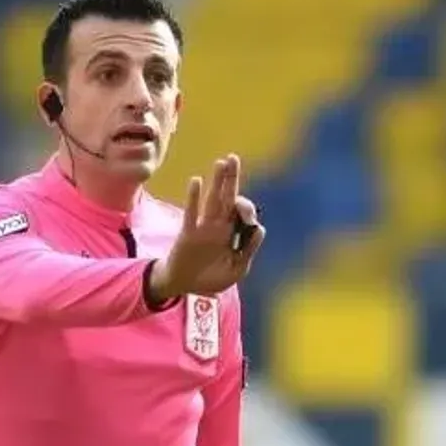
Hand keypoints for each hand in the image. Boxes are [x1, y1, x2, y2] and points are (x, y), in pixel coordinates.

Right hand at [150, 154, 264, 300]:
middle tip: (233, 158)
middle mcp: (219, 225)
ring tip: (221, 163)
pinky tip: (196, 181)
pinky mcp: (188, 233)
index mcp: (232, 233)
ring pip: (212, 200)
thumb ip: (249, 250)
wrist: (185, 287)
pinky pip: (191, 213)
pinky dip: (193, 198)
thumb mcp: (237, 269)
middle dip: (231, 178)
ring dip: (216, 182)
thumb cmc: (212, 278)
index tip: (247, 216)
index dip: (246, 208)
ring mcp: (203, 227)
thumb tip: (260, 228)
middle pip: (227, 197)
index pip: (241, 212)